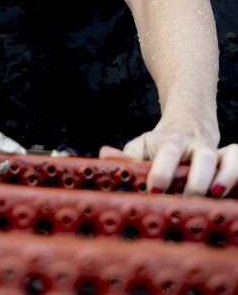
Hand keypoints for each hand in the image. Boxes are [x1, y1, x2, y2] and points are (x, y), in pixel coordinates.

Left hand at [99, 121, 237, 196]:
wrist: (187, 128)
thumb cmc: (160, 147)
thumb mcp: (142, 147)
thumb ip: (126, 155)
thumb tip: (104, 154)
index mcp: (171, 143)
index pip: (167, 154)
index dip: (161, 172)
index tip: (154, 191)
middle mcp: (195, 146)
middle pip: (201, 157)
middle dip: (195, 180)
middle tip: (186, 200)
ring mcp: (215, 153)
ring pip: (227, 157)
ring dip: (224, 176)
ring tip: (214, 194)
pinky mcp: (229, 160)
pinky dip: (236, 173)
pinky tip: (227, 194)